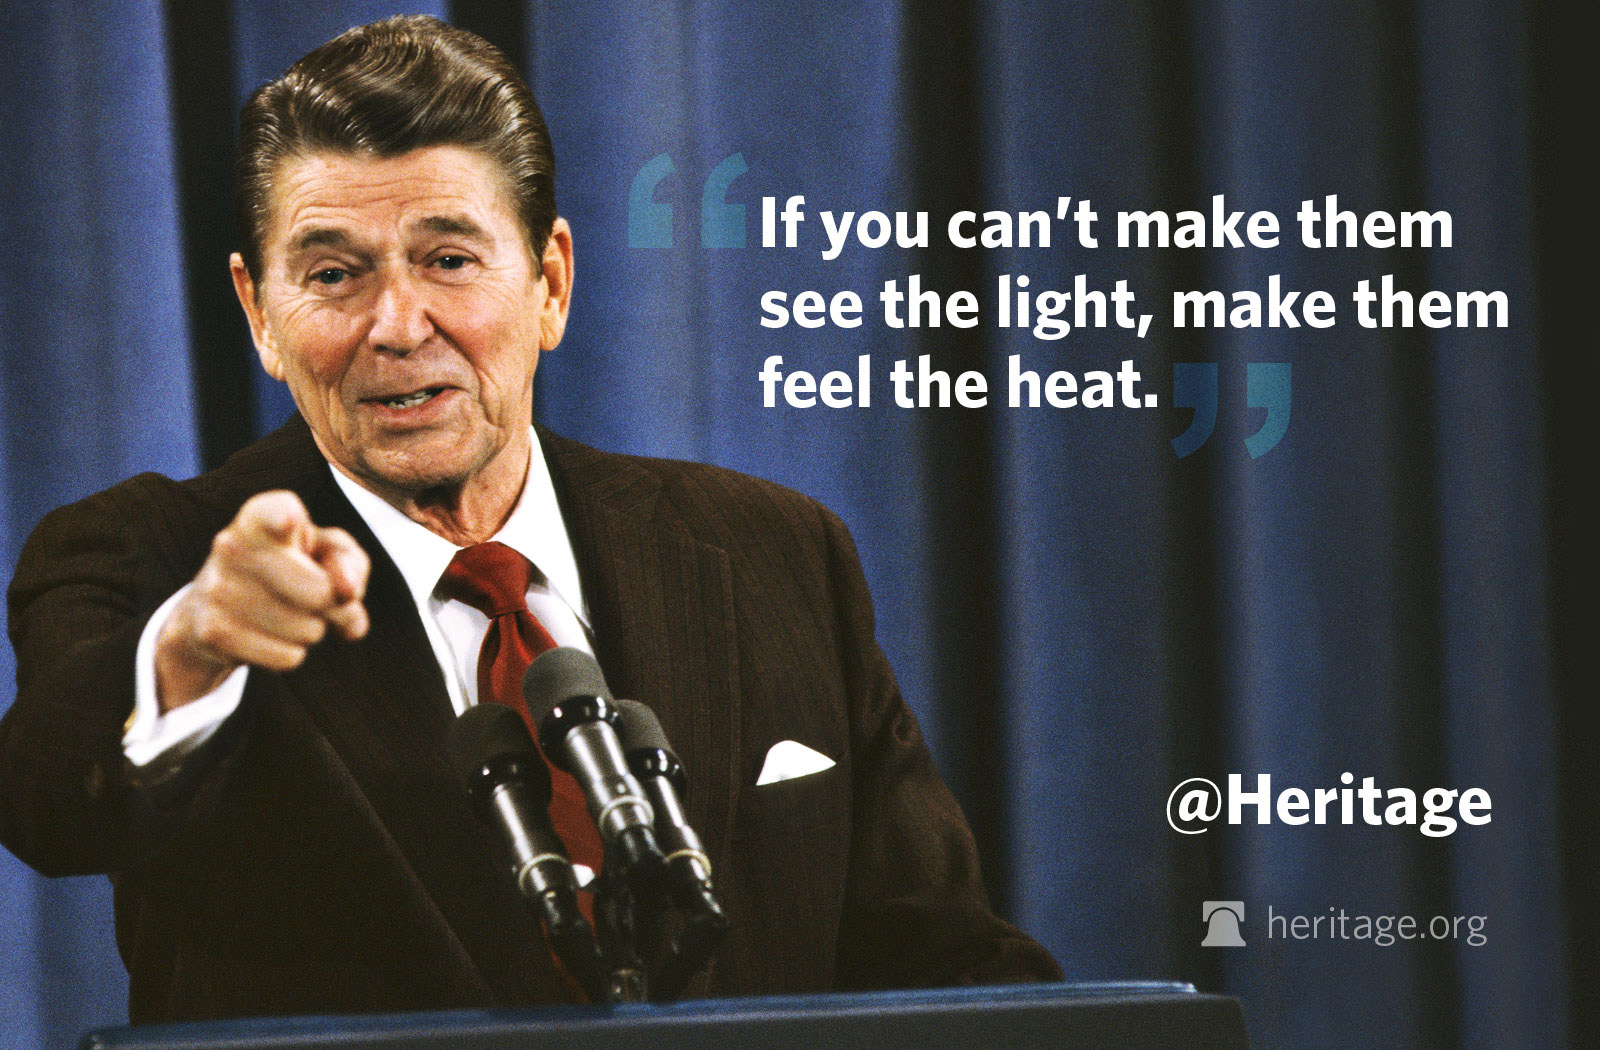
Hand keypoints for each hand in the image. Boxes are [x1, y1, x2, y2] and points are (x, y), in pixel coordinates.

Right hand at [155, 491, 369, 710]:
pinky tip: (267, 635)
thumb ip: (350, 562)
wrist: (214, 607)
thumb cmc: (288, 568)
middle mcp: (231, 545)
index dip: (285, 519)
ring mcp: (217, 588)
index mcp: (260, 516)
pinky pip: (288, 656)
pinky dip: (291, 653)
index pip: (275, 513)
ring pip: (309, 630)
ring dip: (312, 630)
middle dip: (332, 604)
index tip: (289, 522)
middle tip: (314, 595)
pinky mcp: (211, 631)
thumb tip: (347, 591)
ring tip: (286, 613)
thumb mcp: (326, 552)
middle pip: (321, 592)